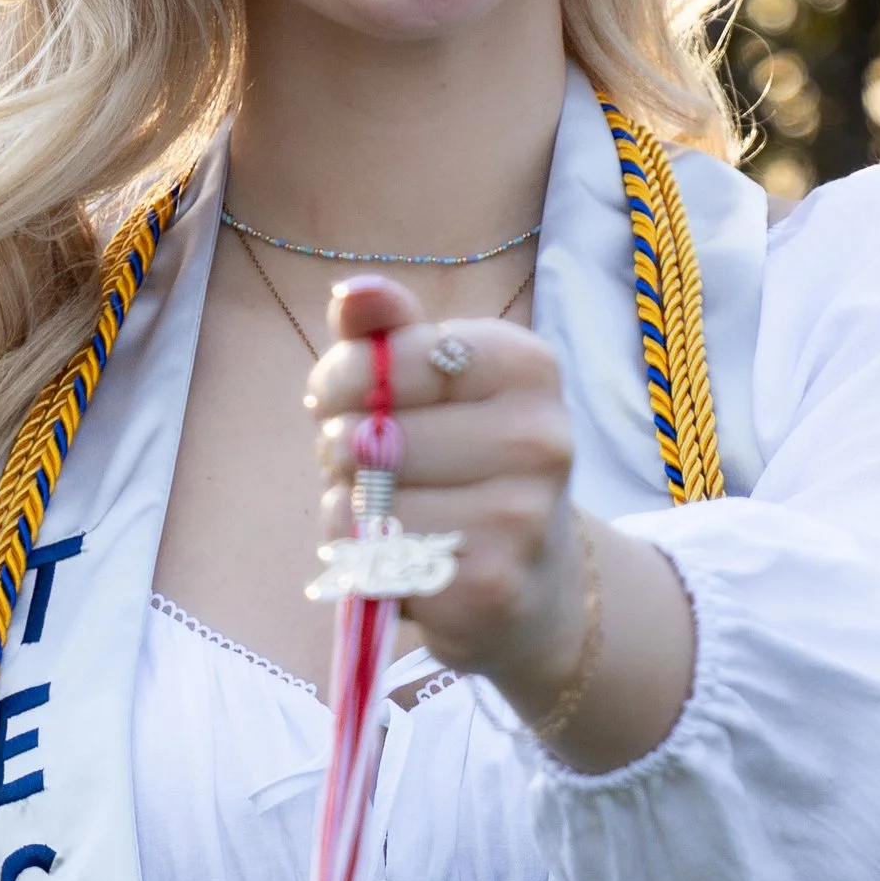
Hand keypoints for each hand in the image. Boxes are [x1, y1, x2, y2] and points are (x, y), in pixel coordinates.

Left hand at [308, 275, 694, 770]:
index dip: (340, 381)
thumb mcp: (436, 386)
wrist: (532, 581)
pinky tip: (400, 558)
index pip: (390, 357)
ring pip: (366, 500)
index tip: (340, 399)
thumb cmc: (465, 466)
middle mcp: (539, 439)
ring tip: (389, 513)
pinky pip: (371, 558)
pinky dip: (361, 559)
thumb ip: (389, 334)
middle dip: (344, 451)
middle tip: (371, 468)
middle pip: (371, 434)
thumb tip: (352, 295)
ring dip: (350, 507)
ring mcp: (520, 516)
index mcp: (528, 367)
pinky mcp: (488, 585)